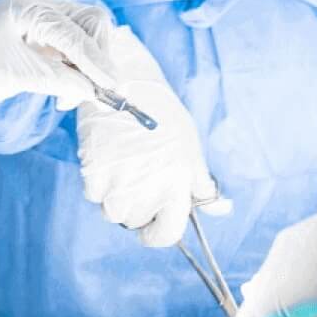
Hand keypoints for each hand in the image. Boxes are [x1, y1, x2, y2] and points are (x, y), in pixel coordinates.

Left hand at [0, 0, 134, 112]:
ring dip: (90, 69)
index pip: (75, 30)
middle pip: (90, 23)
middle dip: (100, 57)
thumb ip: (56, 80)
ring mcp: (40, 26)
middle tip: (102, 93)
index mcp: (26, 8)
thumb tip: (96, 91)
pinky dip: (78, 74)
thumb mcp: (12, 76)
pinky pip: (73, 54)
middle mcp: (37, 11)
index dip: (97, 60)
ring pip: (86, 39)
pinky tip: (68, 96)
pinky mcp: (41, 44)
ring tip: (77, 99)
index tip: (113, 88)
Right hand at [74, 31, 225, 248]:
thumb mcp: (190, 148)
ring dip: (115, 196)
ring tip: (122, 168)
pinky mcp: (94, 171)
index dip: (159, 234)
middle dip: (136, 207)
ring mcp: (119, 182)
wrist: (125, 81)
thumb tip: (223, 210)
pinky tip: (106, 159)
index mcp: (177, 185)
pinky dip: (97, 182)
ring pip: (112, 211)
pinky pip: (93, 194)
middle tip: (138, 178)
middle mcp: (148, 188)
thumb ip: (202, 185)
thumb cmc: (162, 114)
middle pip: (135, 222)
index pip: (167, 235)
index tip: (153, 226)